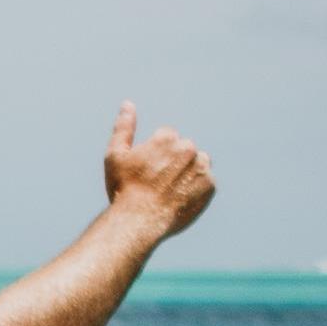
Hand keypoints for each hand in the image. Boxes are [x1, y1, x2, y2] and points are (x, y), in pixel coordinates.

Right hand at [100, 98, 215, 240]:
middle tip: (158, 183)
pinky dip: (196, 189)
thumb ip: (124, 127)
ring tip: (170, 191)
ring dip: (188, 173)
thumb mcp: (116, 155)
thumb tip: (128, 104)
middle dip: (173, 162)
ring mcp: (201, 168)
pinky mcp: (210, 186)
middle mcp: (188, 149)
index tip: (147, 170)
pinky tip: (179, 199)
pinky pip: (205, 183)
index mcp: (168, 137)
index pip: (167, 138)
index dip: (155, 155)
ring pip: (197, 164)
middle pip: (184, 150)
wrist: (139, 221)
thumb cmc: (123, 188)